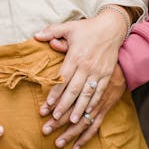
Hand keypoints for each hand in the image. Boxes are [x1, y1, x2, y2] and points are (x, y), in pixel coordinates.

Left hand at [34, 9, 127, 124]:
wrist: (112, 28)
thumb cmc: (88, 28)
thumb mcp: (69, 27)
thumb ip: (52, 31)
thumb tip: (36, 36)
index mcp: (76, 56)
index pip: (63, 78)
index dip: (55, 92)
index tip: (48, 104)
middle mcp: (87, 66)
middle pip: (74, 89)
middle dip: (64, 105)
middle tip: (55, 118)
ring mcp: (98, 72)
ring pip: (87, 94)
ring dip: (79, 108)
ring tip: (72, 121)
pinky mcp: (107, 75)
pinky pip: (99, 92)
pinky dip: (93, 103)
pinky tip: (87, 113)